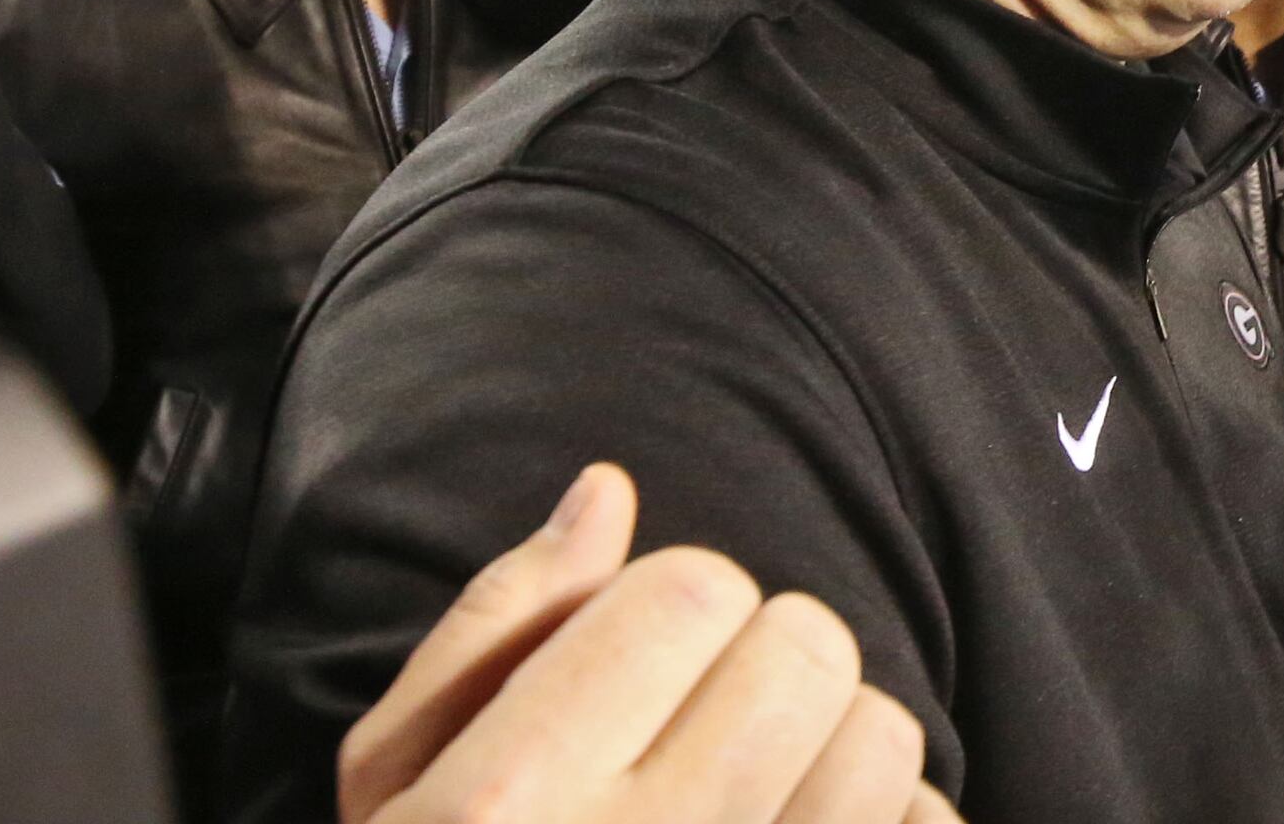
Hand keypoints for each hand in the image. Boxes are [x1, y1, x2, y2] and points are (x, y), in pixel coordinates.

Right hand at [338, 464, 954, 823]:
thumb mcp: (398, 790)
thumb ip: (494, 632)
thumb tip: (607, 491)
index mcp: (509, 807)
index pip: (691, 589)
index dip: (676, 605)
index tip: (639, 664)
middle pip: (806, 646)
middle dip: (765, 662)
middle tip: (704, 724)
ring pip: (885, 735)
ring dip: (837, 744)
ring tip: (760, 795)